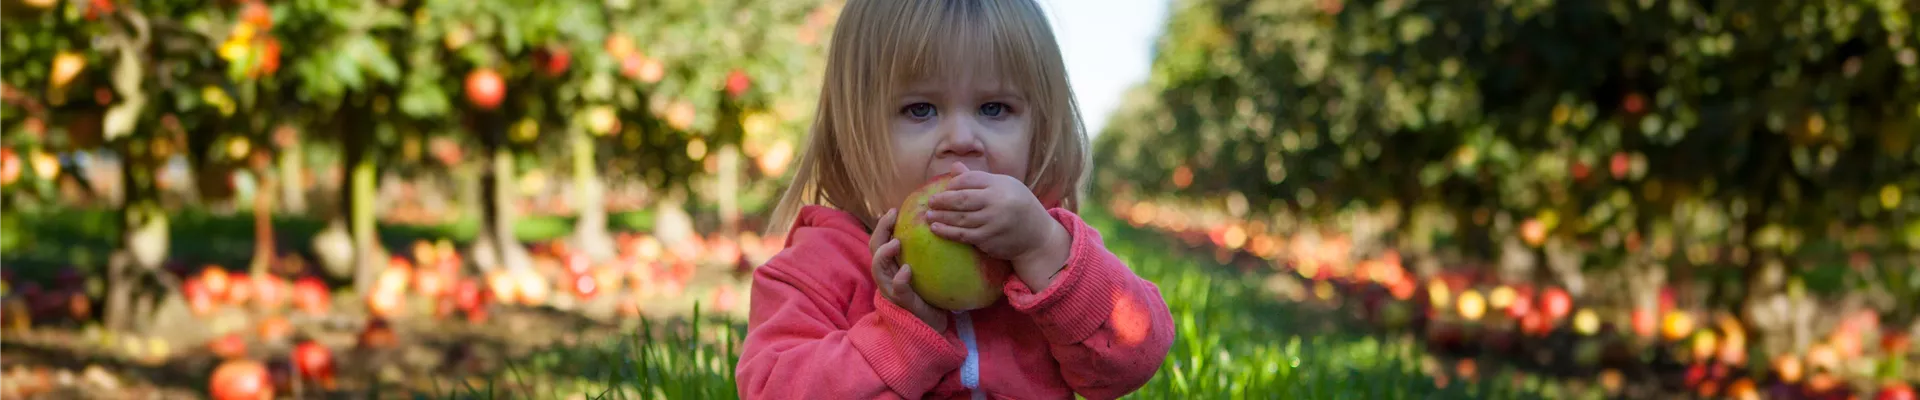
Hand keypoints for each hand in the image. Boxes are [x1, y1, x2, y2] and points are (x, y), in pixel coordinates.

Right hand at [869, 208, 948, 331]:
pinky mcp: (902, 303)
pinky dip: (899, 279)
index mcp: (891, 266)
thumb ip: (927, 253)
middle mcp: (887, 276)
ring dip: (884, 254)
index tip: (894, 210)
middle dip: (880, 231)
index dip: (883, 225)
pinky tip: (906, 271)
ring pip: (878, 269)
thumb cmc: (931, 296)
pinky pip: (896, 290)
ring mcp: (892, 291)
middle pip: (874, 249)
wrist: (933, 326)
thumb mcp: (927, 270)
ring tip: (896, 242)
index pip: (880, 241)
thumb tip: (943, 226)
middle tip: (891, 217)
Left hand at [924, 162, 1071, 290]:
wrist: (1037, 236)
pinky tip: (936, 229)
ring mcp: (992, 223)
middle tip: (930, 202)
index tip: (946, 188)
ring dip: (941, 217)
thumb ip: (978, 179)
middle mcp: (996, 202)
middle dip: (942, 200)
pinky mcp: (989, 240)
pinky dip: (948, 232)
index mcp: (1000, 185)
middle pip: (962, 199)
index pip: (970, 179)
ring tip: (928, 216)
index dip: (954, 183)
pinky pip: (964, 236)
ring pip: (960, 219)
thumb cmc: (1018, 206)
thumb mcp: (1004, 186)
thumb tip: (955, 167)